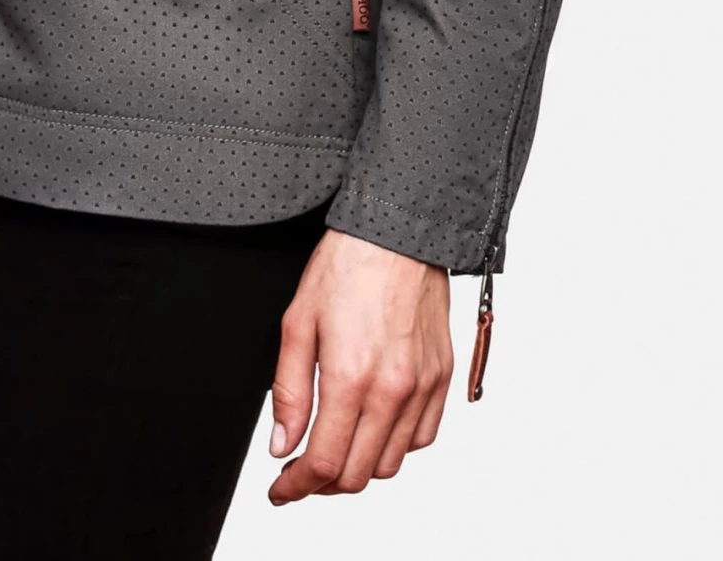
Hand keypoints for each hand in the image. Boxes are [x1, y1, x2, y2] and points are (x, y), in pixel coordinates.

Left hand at [267, 228, 452, 499]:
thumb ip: (289, 390)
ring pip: (391, 465)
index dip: (295, 487)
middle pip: (358, 475)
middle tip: (300, 470)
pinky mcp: (441, 378)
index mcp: (351, 377)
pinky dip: (395, 446)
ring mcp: (422, 387)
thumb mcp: (298, 322)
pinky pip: (421, 439)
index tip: (281, 489)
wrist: (397, 232)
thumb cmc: (347, 266)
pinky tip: (374, 426)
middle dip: (322, 483)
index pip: (323, 463)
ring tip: (336, 447)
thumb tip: (283, 443)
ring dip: (359, 467)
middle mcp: (392, 390)